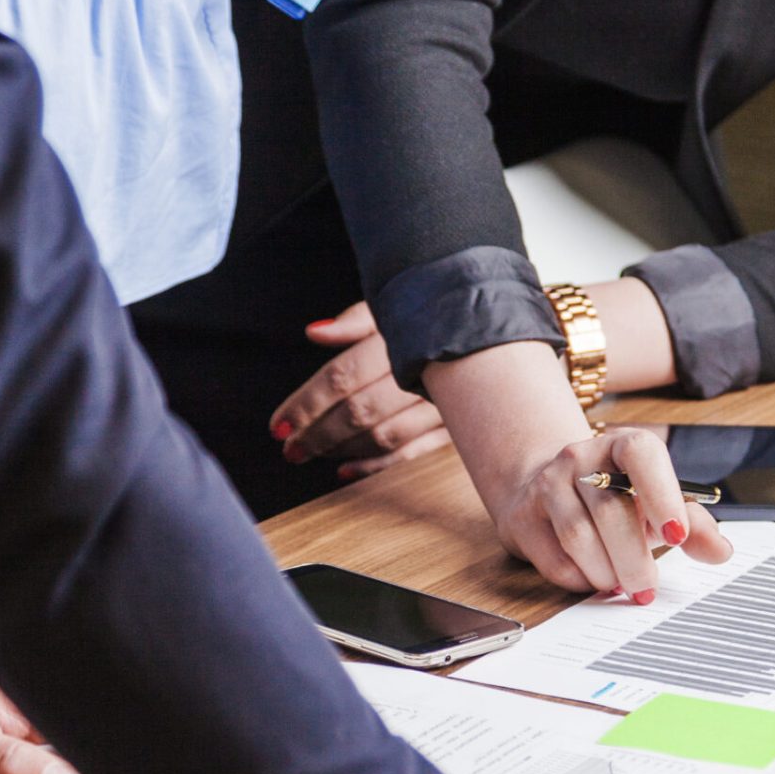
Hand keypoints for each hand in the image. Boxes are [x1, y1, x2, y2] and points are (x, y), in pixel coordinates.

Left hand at [268, 301, 449, 478]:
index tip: (278, 425)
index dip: (306, 404)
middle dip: (317, 434)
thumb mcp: (399, 304)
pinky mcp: (456, 426)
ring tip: (312, 453)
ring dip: (342, 450)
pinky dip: (376, 465)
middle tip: (290, 449)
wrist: (496, 334)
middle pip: (359, 412)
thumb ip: (356, 320)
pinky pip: (412, 452)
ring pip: (384, 436)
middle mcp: (423, 374)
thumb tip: (315, 333)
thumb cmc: (440, 314)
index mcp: (402, 339)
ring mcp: (442, 404)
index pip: (342, 376)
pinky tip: (345, 470)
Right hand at [489, 425, 730, 599]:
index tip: (677, 536)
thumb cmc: (616, 498)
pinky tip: (593, 578)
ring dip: (606, 572)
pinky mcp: (524, 517)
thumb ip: (694, 524)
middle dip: (634, 559)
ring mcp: (547, 484)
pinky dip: (580, 580)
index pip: (641, 454)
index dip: (661, 494)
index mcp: (622, 445)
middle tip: (647, 587)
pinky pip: (555, 560)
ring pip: (579, 538)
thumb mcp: (657, 501)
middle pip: (610, 510)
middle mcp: (580, 457)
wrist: (546, 487)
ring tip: (621, 584)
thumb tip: (720, 551)